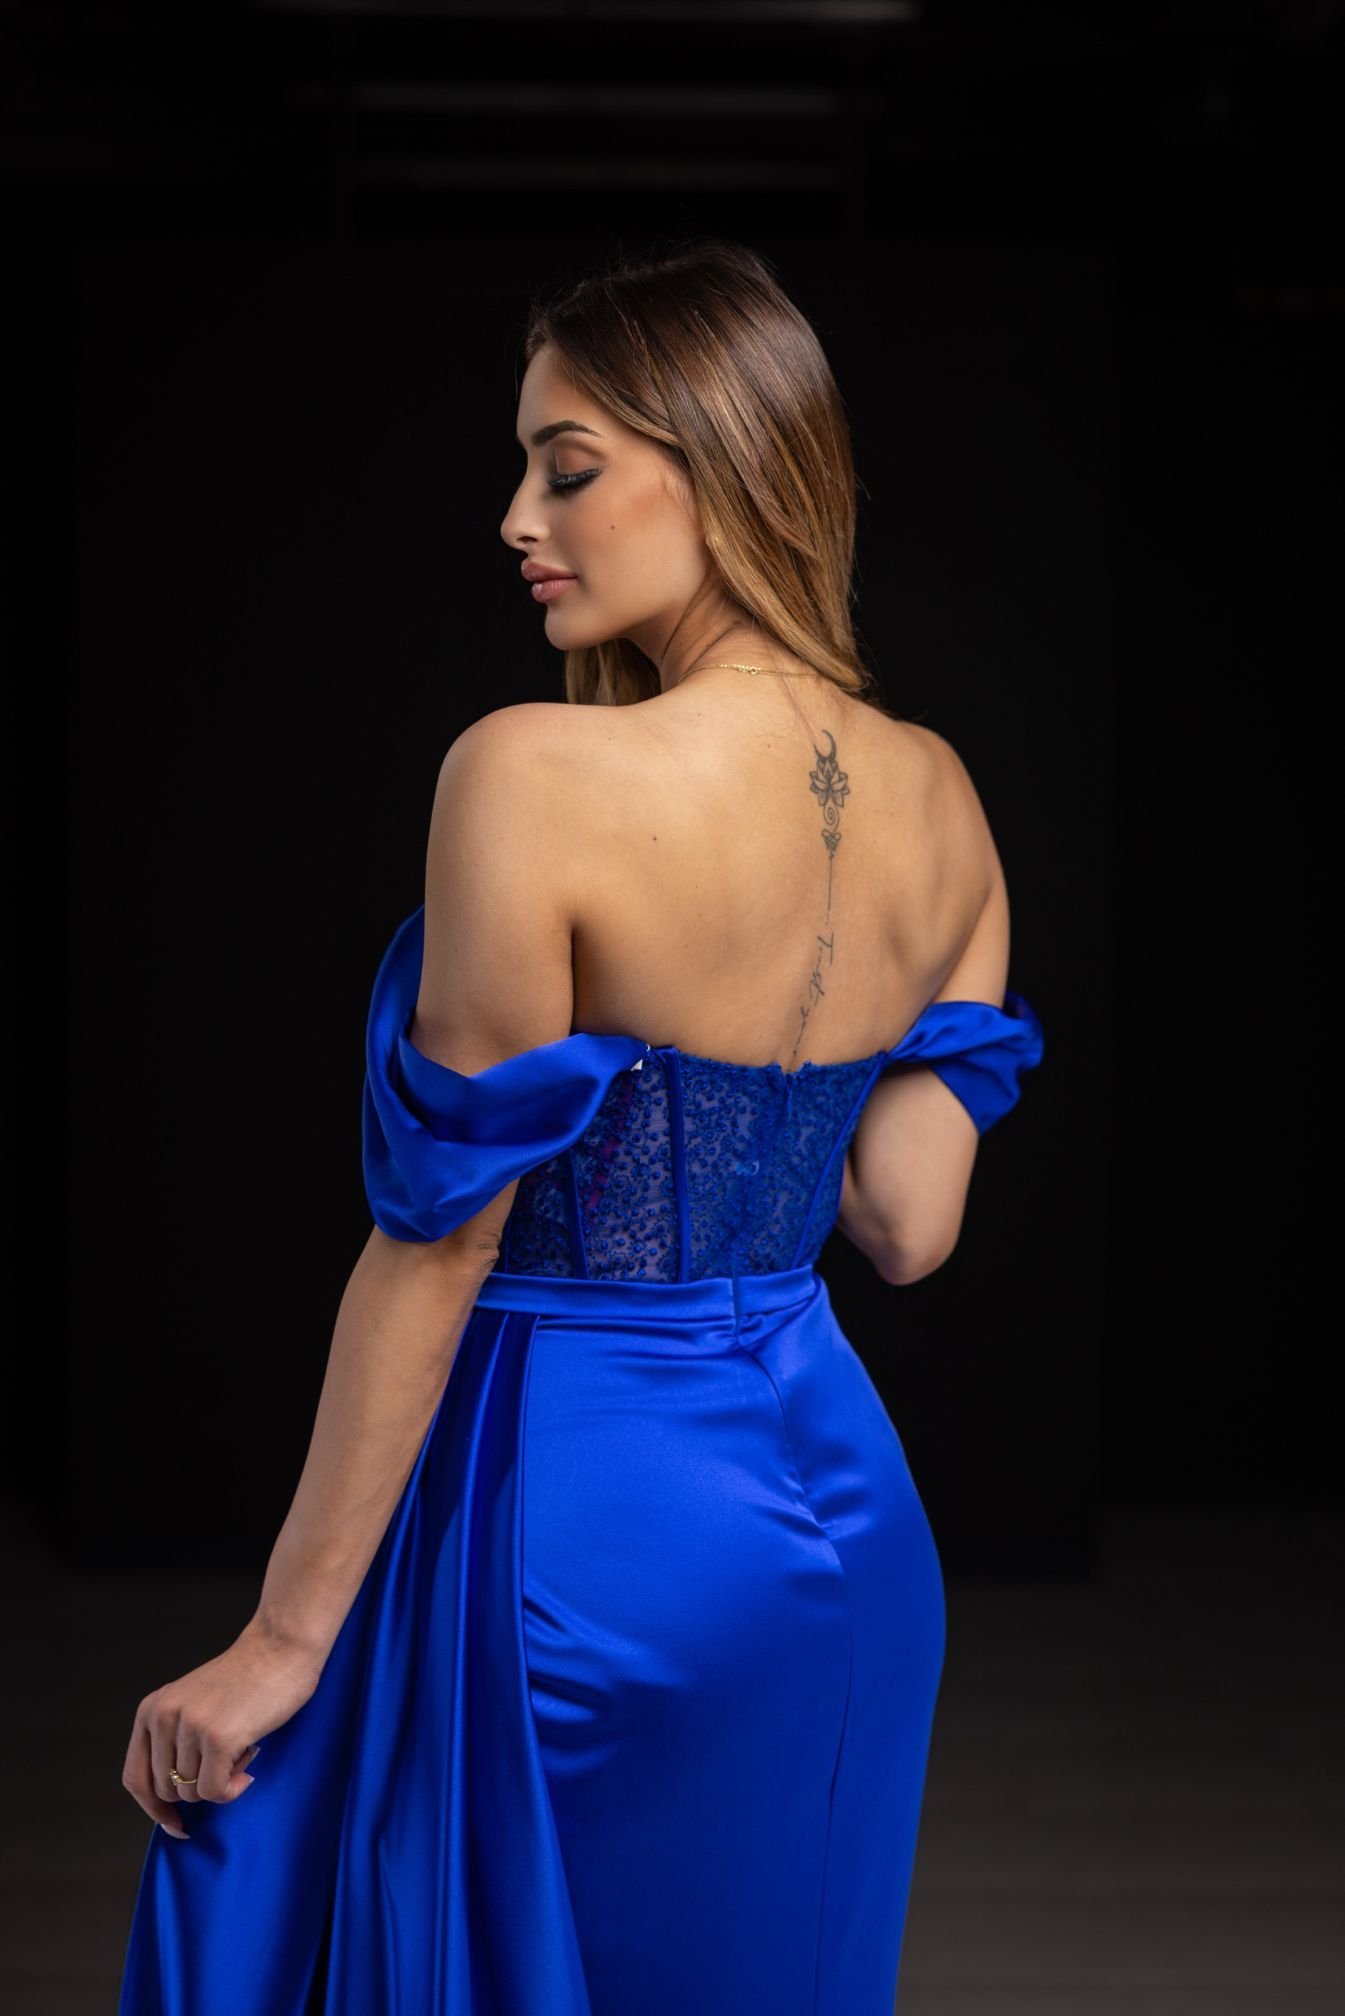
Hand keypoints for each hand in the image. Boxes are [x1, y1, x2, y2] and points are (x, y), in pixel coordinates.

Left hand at [122, 1620, 324, 1839]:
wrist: (281, 1647)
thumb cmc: (246, 1679)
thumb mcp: (193, 1704)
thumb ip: (175, 1740)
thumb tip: (172, 1798)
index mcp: (152, 1709)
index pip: (135, 1778)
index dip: (153, 1808)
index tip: (175, 1823)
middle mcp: (164, 1717)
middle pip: (167, 1790)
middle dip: (199, 1786)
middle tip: (228, 1760)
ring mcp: (190, 1727)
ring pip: (192, 1793)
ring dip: (222, 1781)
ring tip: (241, 1748)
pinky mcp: (218, 1738)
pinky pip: (215, 1791)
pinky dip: (233, 1789)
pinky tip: (248, 1765)